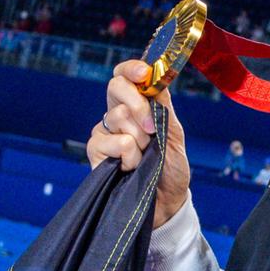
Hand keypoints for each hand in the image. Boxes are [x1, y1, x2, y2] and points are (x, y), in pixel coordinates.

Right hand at [86, 59, 190, 228]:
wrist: (166, 201)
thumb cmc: (170, 168)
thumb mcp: (174, 135)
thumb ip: (163, 108)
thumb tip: (155, 80)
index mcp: (136, 105)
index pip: (124, 76)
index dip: (131, 69)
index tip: (143, 72)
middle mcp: (116, 115)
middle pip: (116, 87)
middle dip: (138, 104)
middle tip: (152, 129)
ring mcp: (103, 133)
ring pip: (117, 116)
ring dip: (139, 139)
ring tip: (143, 157)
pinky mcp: (95, 152)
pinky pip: (114, 141)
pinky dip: (129, 155)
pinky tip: (131, 167)